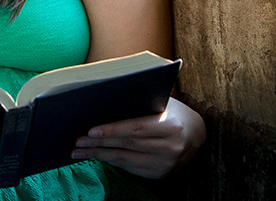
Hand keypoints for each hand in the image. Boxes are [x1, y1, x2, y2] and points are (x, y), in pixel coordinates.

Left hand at [72, 98, 205, 178]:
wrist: (197, 133)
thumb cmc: (173, 110)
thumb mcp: (162, 101)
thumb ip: (140, 103)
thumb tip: (105, 101)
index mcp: (171, 125)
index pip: (136, 128)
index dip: (112, 130)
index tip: (91, 130)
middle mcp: (170, 148)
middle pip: (127, 146)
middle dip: (99, 144)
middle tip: (78, 141)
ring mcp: (165, 165)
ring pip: (126, 160)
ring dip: (100, 155)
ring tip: (80, 150)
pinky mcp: (160, 174)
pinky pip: (131, 168)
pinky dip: (112, 161)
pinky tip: (97, 155)